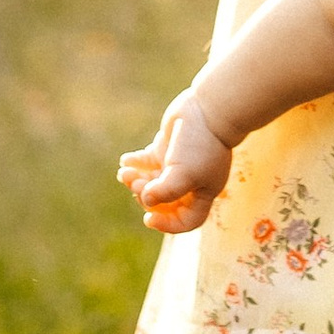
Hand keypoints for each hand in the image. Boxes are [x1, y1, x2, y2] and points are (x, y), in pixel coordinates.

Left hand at [118, 89, 233, 233]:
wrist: (209, 109)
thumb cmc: (201, 144)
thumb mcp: (185, 174)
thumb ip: (165, 192)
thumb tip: (147, 201)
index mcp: (202, 193)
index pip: (187, 221)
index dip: (167, 224)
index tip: (149, 217)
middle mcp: (190, 182)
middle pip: (164, 202)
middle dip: (145, 195)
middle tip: (136, 182)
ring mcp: (177, 165)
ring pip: (153, 181)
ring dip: (136, 180)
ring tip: (124, 173)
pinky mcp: (167, 148)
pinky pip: (147, 161)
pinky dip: (135, 162)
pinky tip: (125, 161)